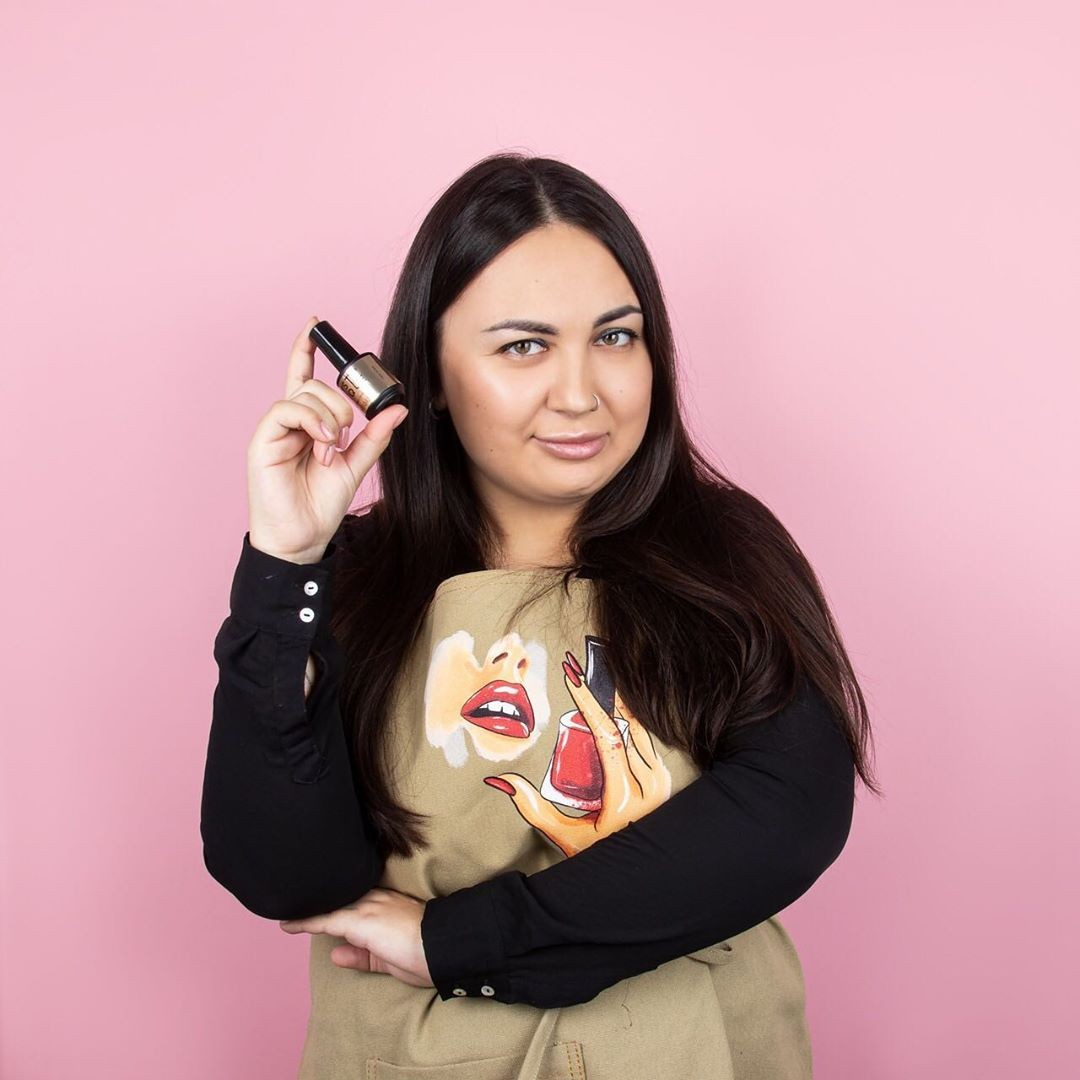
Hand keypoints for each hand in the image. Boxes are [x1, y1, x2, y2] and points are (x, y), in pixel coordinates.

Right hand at [247, 315, 408, 562]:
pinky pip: (286, 409)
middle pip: (313, 384)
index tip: (315, 324)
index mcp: (308, 425)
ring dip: (329, 417)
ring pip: (304, 394)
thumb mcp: (356, 465)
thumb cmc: (321, 505)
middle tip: (344, 434)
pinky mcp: (263, 440)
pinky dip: (312, 420)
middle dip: (339, 402)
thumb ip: (374, 436)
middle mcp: (288, 423)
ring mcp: (274, 430)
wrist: (303, 538)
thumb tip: (398, 408)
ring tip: (331, 448)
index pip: (303, 377)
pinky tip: (323, 442)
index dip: (306, 349)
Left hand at [278, 887, 432, 988]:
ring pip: (331, 905)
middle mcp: (375, 900)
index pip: (354, 898)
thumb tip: (336, 954)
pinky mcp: (360, 921)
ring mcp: (367, 908)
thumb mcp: (389, 957)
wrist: (443, 947)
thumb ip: (362, 955)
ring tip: (285, 905)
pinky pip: (326, 920)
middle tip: (296, 894)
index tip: (317, 896)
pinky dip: (305, 922)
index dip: (335, 899)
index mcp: (386, 904)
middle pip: (340, 896)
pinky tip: (287, 924)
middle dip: (319, 897)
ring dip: (309, 907)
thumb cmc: (427, 953)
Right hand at [482, 660, 672, 856]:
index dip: (590, 704)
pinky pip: (648, 741)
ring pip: (641, 730)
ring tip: (601, 673)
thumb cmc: (601, 860)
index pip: (607, 738)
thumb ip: (533, 809)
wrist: (646, 877)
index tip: (573, 677)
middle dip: (603, 692)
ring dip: (619, 701)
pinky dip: (632, 719)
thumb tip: (500, 781)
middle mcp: (650, 786)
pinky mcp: (666, 781)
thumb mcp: (565, 837)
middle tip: (583, 663)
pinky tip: (620, 701)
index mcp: (626, 796)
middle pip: (626, 725)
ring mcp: (662, 782)